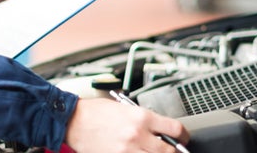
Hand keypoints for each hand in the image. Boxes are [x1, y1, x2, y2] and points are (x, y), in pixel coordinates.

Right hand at [64, 98, 188, 152]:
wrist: (73, 121)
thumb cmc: (95, 112)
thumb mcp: (124, 108)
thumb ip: (144, 119)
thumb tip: (160, 129)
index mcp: (141, 117)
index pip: (176, 129)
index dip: (184, 136)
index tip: (183, 138)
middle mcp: (137, 135)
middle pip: (169, 151)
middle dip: (173, 151)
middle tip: (171, 150)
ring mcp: (127, 151)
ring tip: (153, 152)